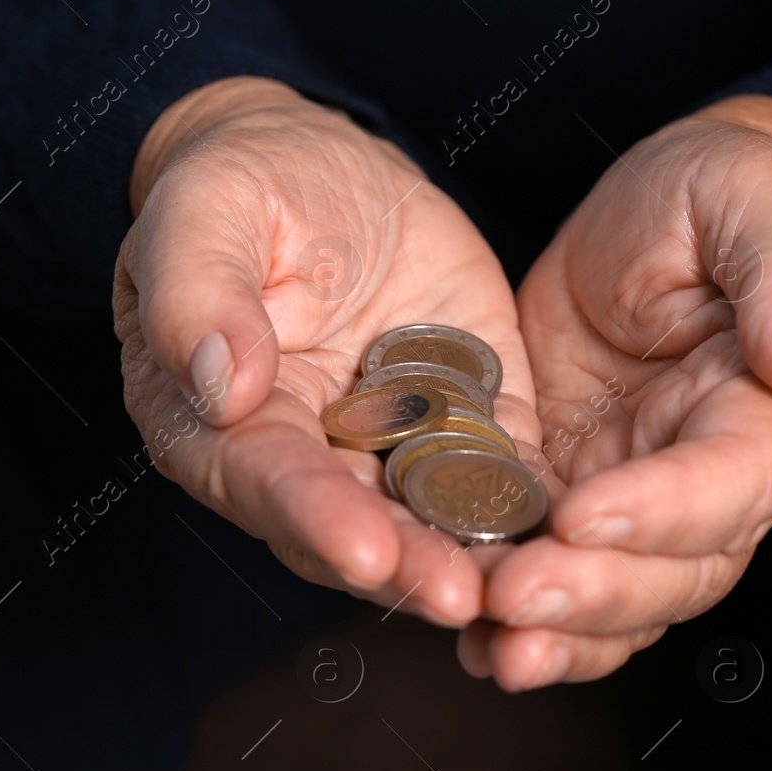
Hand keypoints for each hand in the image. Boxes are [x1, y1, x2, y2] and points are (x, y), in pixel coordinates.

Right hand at [113, 77, 538, 625]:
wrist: (329, 174)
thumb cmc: (243, 188)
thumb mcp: (204, 211)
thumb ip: (198, 294)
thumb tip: (224, 387)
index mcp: (222, 425)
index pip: (268, 482)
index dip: (315, 518)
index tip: (365, 551)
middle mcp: (309, 460)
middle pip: (357, 527)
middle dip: (409, 567)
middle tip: (460, 596)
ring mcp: (392, 452)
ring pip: (432, 520)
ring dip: (473, 557)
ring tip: (521, 586)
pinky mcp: (467, 428)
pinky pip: (499, 476)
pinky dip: (530, 510)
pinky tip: (572, 534)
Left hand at [460, 95, 771, 688]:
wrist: (666, 211)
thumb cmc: (728, 194)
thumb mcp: (756, 199)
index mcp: (765, 414)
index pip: (732, 483)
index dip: (663, 510)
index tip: (583, 511)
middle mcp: (709, 479)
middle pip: (674, 571)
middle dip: (595, 593)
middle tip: (512, 596)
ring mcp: (638, 497)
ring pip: (619, 600)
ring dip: (561, 636)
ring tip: (492, 649)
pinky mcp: (573, 494)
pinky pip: (560, 577)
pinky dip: (522, 624)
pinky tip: (470, 646)